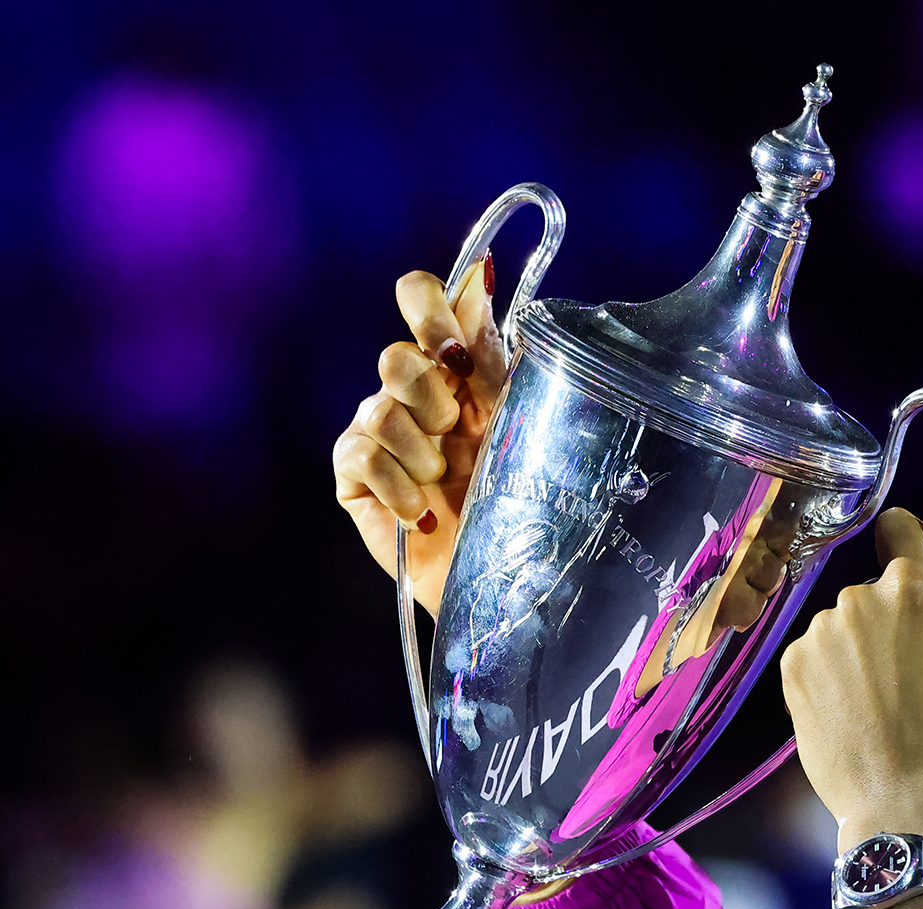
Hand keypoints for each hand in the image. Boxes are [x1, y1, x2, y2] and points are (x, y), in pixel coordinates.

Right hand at [332, 257, 507, 615]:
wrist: (505, 579)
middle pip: (395, 356)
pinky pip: (361, 454)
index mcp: (459, 369)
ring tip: (448, 481)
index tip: (454, 348)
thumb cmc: (523, 497)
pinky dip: (399, 487)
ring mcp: (381, 433)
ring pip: (378, 406)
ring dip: (421, 449)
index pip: (422, 298)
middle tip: (459, 432)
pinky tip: (423, 515)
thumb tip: (480, 271)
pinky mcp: (355, 477)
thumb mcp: (518, 419)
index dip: (429, 308)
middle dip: (430, 395)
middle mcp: (416, 393)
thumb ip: (494, 354)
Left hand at [779, 506, 922, 864]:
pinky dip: (832, 676)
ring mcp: (819, 634)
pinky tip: (856, 714)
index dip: (911, 549)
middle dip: (892, 618)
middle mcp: (858, 599)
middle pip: (874, 588)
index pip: (900, 527)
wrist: (905, 809)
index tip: (920, 580)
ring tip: (885, 705)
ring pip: (844, 625)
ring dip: (860, 650)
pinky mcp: (792, 668)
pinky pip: (816, 654)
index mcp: (914, 590)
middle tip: (915, 675)